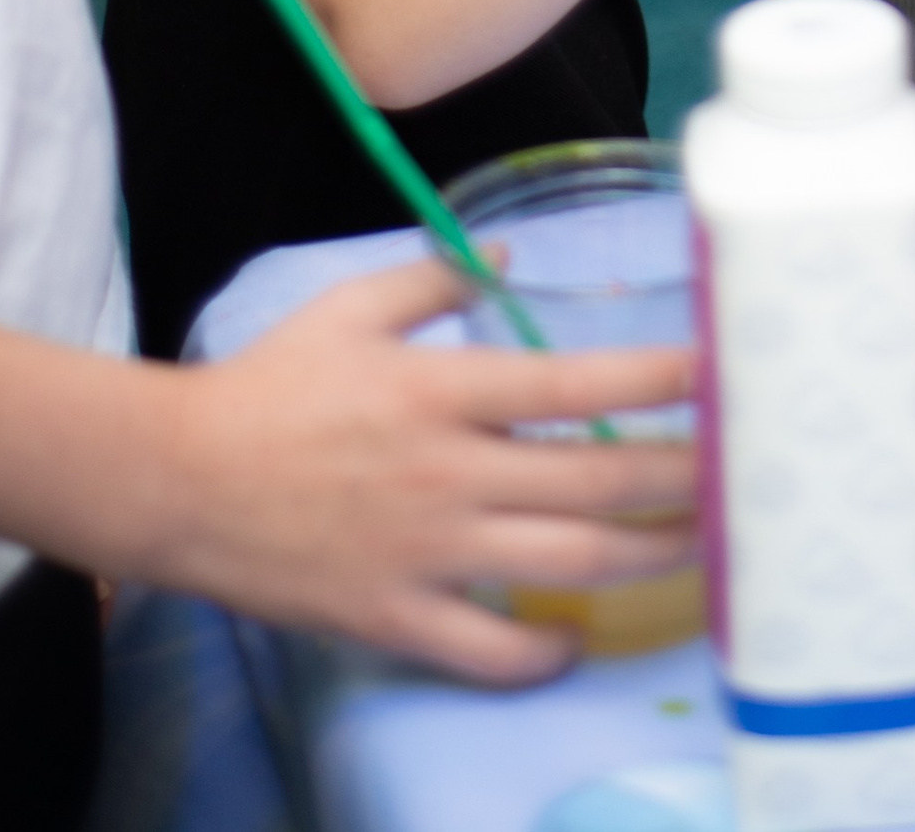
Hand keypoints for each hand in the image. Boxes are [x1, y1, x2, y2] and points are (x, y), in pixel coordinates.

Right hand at [157, 258, 695, 683]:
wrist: (176, 483)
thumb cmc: (268, 387)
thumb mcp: (349, 308)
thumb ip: (432, 276)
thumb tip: (509, 259)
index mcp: (442, 389)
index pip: (574, 382)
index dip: (656, 380)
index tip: (718, 375)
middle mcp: (449, 472)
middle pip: (592, 480)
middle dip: (677, 478)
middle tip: (738, 473)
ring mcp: (426, 552)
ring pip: (564, 564)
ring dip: (643, 557)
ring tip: (701, 549)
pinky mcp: (395, 618)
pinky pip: (487, 649)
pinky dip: (541, 654)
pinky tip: (576, 639)